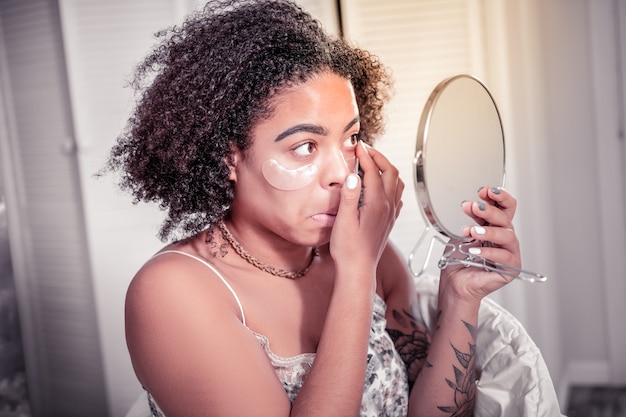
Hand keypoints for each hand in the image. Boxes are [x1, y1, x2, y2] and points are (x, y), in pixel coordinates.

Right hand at [330, 142, 403, 271]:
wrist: (358, 270)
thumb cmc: (349, 250)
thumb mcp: (343, 220)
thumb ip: (349, 196)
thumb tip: (353, 175)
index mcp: (377, 204)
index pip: (374, 171)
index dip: (365, 156)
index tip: (357, 146)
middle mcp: (388, 207)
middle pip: (390, 172)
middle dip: (379, 157)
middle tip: (365, 150)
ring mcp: (391, 214)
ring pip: (396, 183)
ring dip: (386, 169)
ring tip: (372, 164)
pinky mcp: (389, 221)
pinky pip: (396, 196)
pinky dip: (390, 184)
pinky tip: (380, 187)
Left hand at [440, 186, 519, 301]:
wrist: (455, 283)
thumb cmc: (459, 260)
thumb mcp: (462, 234)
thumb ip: (470, 220)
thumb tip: (471, 204)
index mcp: (494, 226)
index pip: (505, 206)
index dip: (498, 196)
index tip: (484, 191)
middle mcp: (504, 238)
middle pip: (505, 218)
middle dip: (489, 210)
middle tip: (473, 207)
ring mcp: (509, 253)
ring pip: (507, 235)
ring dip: (488, 231)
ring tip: (471, 231)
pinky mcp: (510, 268)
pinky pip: (504, 256)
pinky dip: (488, 251)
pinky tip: (475, 250)